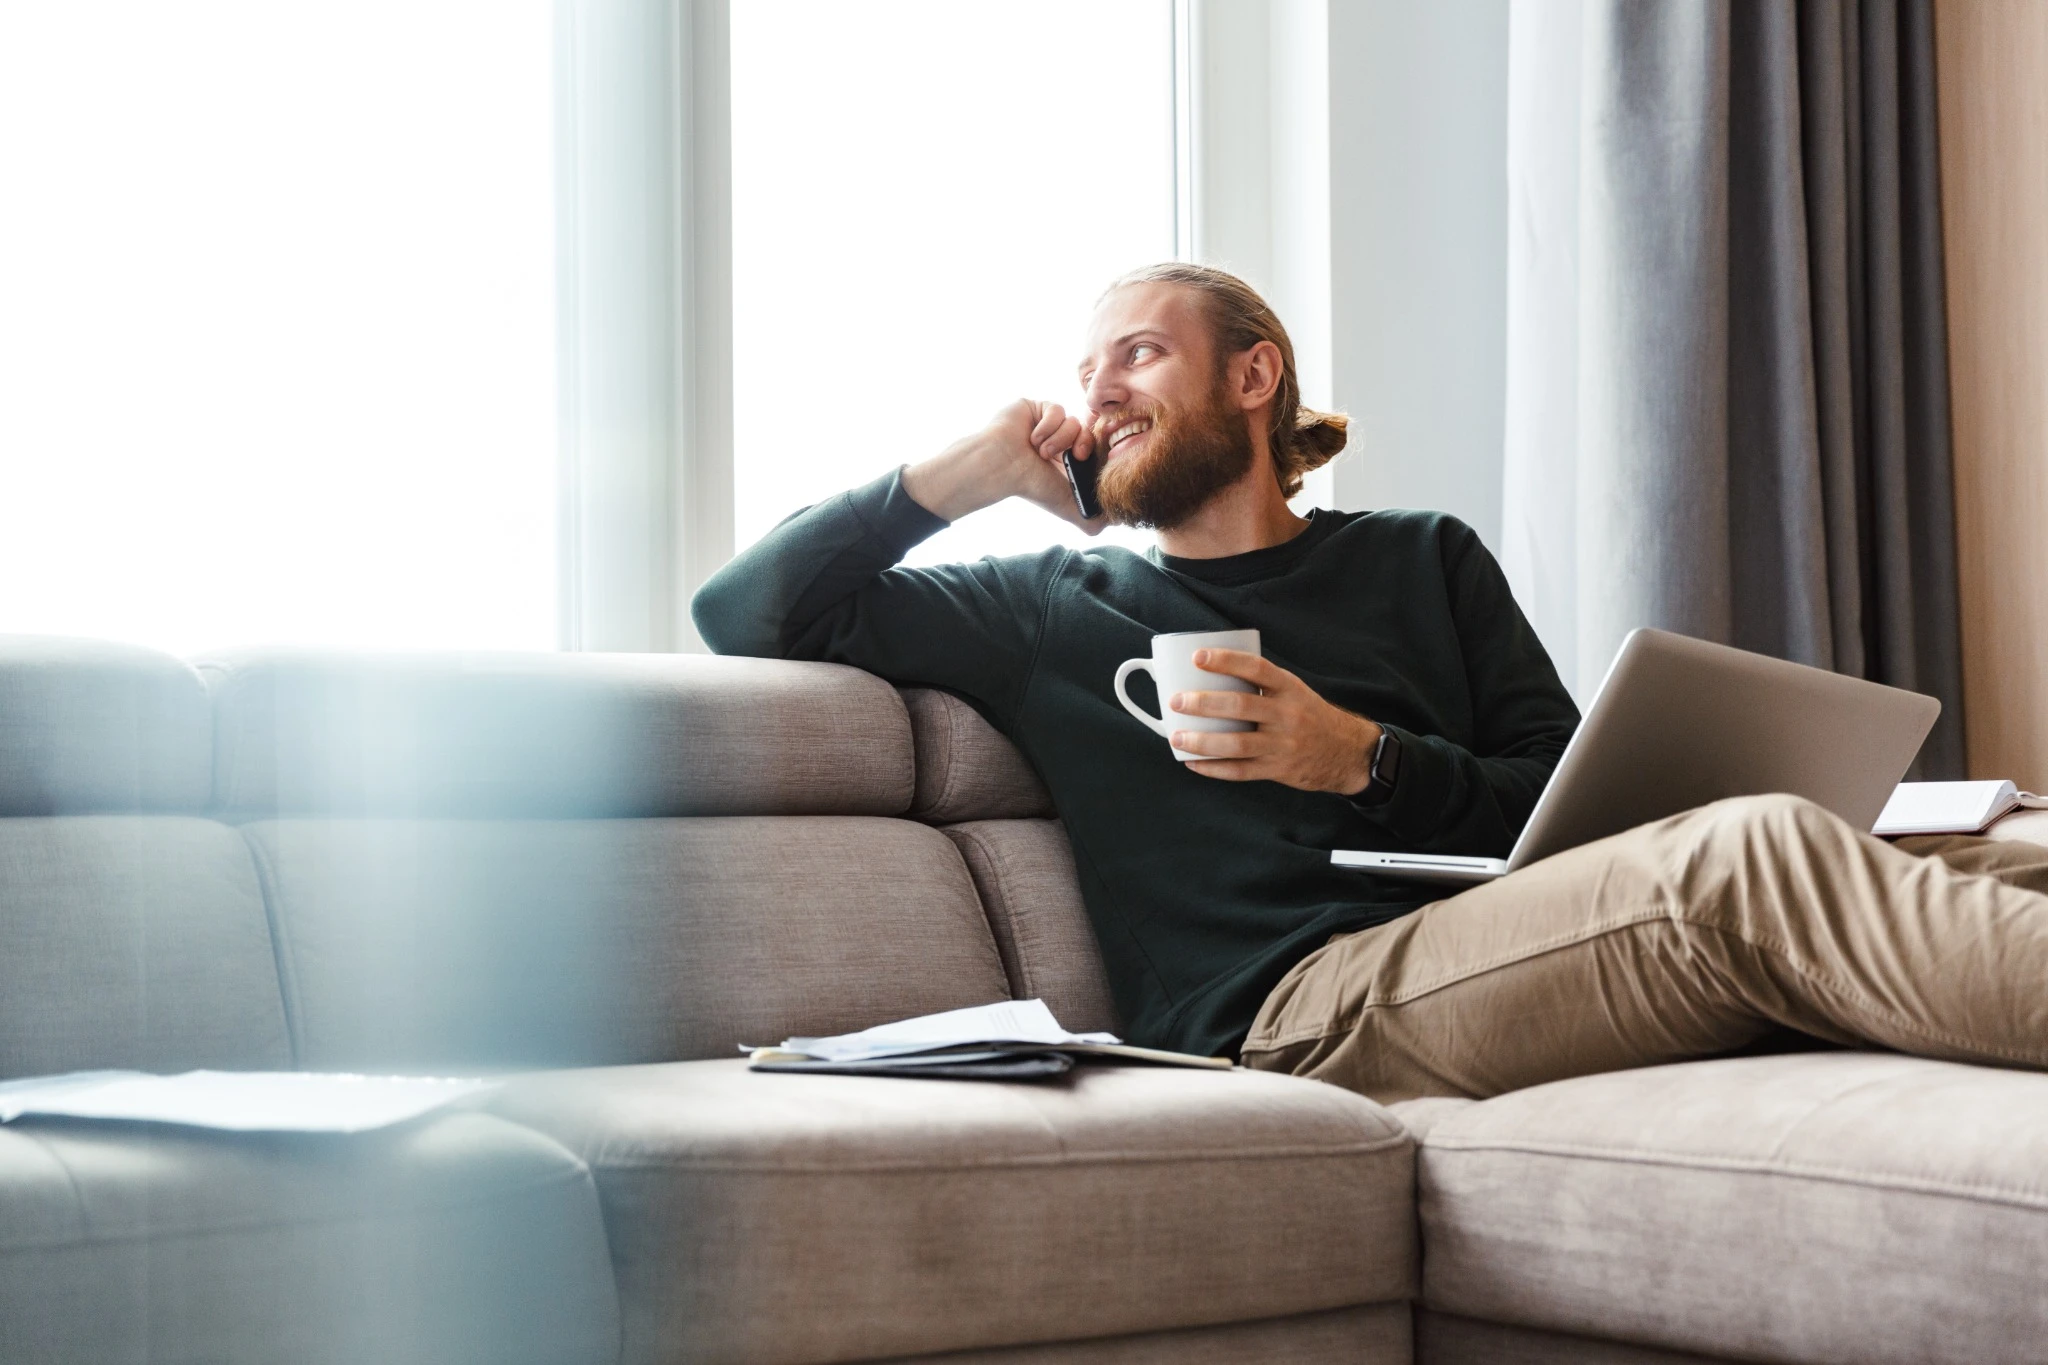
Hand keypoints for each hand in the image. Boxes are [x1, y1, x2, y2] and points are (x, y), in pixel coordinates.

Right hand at [900, 399, 1105, 530]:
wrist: (1004, 467)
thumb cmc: (1031, 486)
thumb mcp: (1066, 506)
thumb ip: (1092, 521)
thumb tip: (1117, 523)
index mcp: (1068, 460)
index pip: (1095, 448)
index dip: (1094, 453)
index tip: (1085, 461)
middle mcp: (1060, 440)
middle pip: (1089, 433)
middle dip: (1080, 446)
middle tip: (1070, 457)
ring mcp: (1049, 423)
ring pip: (1074, 422)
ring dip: (1058, 440)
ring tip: (1039, 452)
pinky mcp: (1039, 407)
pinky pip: (1058, 410)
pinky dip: (1048, 426)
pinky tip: (1032, 438)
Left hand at [1167, 649, 1383, 794]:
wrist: (1345, 752)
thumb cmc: (1309, 716)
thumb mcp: (1294, 692)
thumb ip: (1262, 686)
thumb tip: (1211, 677)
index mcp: (1289, 688)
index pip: (1256, 668)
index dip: (1226, 661)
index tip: (1198, 657)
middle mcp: (1288, 714)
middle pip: (1241, 706)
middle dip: (1204, 704)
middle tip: (1177, 701)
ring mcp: (1283, 744)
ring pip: (1237, 744)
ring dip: (1203, 741)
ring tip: (1178, 737)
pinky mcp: (1278, 770)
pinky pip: (1241, 771)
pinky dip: (1214, 768)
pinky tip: (1193, 763)